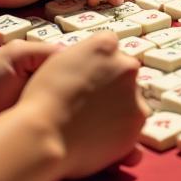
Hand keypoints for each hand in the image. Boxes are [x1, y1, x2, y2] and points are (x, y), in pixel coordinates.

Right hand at [19, 32, 147, 178]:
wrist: (44, 135)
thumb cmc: (43, 100)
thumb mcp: (60, 60)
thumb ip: (86, 57)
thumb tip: (96, 67)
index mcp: (105, 45)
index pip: (110, 47)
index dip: (98, 63)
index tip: (88, 77)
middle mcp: (125, 66)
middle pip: (124, 72)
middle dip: (111, 85)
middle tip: (89, 103)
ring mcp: (134, 94)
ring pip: (131, 99)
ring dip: (118, 107)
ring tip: (90, 123)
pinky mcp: (136, 122)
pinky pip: (131, 124)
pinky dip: (120, 129)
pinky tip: (97, 136)